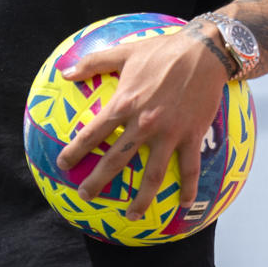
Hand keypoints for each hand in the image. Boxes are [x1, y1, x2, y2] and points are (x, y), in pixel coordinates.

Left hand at [54, 23, 234, 220]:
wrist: (204, 51)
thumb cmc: (162, 50)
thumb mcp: (124, 52)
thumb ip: (93, 63)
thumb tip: (65, 73)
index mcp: (124, 104)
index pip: (93, 133)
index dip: (75, 151)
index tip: (63, 165)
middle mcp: (144, 124)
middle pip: (116, 160)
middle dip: (98, 181)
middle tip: (85, 196)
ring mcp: (169, 133)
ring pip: (153, 174)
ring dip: (142, 199)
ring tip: (132, 216)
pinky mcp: (192, 136)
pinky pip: (189, 168)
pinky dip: (189, 188)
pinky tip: (184, 204)